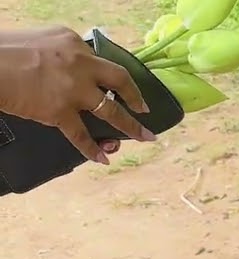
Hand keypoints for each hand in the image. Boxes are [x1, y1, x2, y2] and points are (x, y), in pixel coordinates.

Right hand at [0, 27, 153, 163]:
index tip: (118, 83)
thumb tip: (71, 64)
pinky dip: (92, 149)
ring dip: (131, 126)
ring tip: (145, 137)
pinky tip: (103, 159)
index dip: (108, 73)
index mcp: (75, 44)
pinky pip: (81, 135)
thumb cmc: (7, 50)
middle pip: (119, 81)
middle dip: (136, 96)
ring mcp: (74, 91)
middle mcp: (82, 66)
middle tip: (146, 109)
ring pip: (111, 112)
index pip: (99, 60)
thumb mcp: (43, 39)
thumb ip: (63, 52)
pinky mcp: (61, 112)